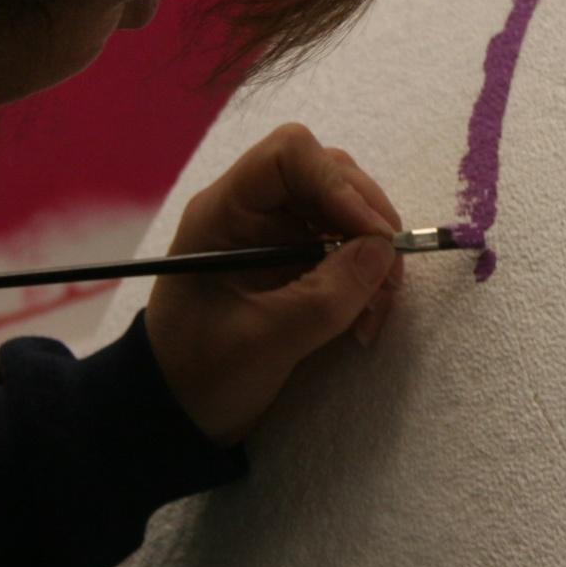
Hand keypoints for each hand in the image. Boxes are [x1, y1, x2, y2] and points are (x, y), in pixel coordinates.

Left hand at [142, 122, 405, 444]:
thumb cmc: (202, 372)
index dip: (338, 185)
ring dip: (373, 253)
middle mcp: (254, 211)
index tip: (373, 236)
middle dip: (367, 221)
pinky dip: (368, 276)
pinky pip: (348, 246)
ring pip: (346, 210)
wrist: (178, 409)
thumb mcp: (264, 342)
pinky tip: (365, 317)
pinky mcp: (298, 260)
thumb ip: (323, 297)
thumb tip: (383, 252)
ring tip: (375, 311)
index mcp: (225, 213)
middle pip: (328, 176)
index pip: (288, 156)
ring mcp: (278, 233)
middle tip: (387, 278)